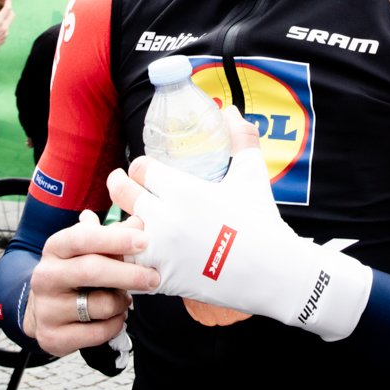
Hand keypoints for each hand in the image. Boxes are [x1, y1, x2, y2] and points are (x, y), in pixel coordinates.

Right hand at [0, 0, 13, 57]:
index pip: (7, 8)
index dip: (9, 1)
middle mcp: (4, 27)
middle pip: (12, 15)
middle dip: (9, 8)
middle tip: (4, 5)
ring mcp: (5, 34)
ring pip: (9, 23)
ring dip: (6, 17)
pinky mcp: (3, 39)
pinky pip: (6, 29)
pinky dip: (3, 25)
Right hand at [22, 209, 156, 357]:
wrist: (43, 310)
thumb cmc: (74, 273)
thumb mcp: (87, 249)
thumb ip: (113, 235)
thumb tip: (138, 224)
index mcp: (55, 248)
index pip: (83, 238)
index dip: (115, 239)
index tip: (144, 242)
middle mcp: (45, 277)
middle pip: (92, 270)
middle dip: (129, 274)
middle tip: (153, 277)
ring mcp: (46, 309)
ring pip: (100, 305)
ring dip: (122, 302)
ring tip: (124, 299)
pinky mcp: (53, 336)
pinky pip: (98, 332)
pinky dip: (115, 324)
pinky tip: (114, 317)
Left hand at [109, 109, 372, 341]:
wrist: (272, 273)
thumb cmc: (262, 222)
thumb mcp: (252, 175)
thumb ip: (241, 139)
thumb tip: (231, 111)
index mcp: (182, 190)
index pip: (139, 168)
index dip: (139, 166)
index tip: (143, 169)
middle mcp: (165, 218)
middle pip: (121, 193)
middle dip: (119, 185)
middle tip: (120, 183)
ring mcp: (160, 251)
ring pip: (118, 232)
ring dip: (120, 224)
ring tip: (125, 221)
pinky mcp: (162, 279)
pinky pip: (127, 268)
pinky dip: (126, 260)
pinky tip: (131, 255)